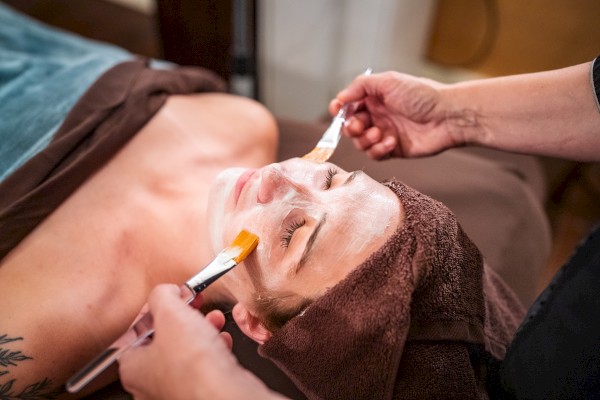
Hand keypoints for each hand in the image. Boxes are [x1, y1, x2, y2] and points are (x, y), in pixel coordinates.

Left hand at [118, 284, 284, 399]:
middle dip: (185, 316)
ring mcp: (175, 388)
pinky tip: (222, 341)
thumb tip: (164, 291)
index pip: (137, 328)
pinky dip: (213, 349)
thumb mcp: (171, 313)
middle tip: (195, 304)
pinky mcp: (199, 390)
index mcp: (132, 365)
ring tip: (214, 319)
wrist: (222, 393)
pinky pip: (204, 365)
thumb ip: (162, 296)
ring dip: (202, 329)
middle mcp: (150, 382)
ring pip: (186, 350)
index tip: (172, 295)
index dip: (157, 306)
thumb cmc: (192, 364)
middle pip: (164, 337)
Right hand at [329, 71, 459, 159]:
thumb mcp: (388, 81)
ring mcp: (385, 133)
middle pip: (351, 126)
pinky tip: (391, 141)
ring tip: (379, 134)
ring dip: (365, 140)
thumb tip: (340, 97)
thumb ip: (360, 86)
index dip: (340, 109)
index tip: (337, 111)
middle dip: (351, 127)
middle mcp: (378, 115)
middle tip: (359, 126)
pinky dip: (379, 149)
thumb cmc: (422, 95)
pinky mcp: (393, 149)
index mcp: (375, 98)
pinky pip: (375, 155)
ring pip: (360, 143)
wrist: (447, 116)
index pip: (349, 105)